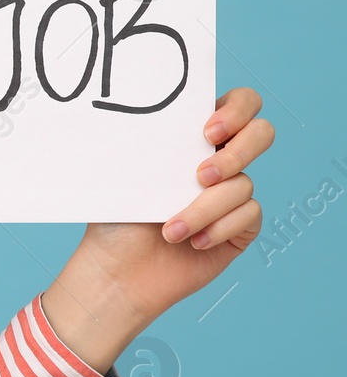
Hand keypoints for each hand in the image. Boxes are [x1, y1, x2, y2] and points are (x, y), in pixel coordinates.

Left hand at [42, 87, 273, 372]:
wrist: (116, 272)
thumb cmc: (115, 220)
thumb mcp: (128, 174)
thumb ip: (155, 143)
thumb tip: (151, 112)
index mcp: (191, 139)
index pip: (239, 104)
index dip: (237, 110)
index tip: (207, 132)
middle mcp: (219, 162)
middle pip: (261, 134)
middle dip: (237, 152)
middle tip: (201, 175)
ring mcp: (232, 195)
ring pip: (242, 185)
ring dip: (203, 209)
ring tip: (169, 230)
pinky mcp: (241, 227)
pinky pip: (249, 215)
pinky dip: (217, 228)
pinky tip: (191, 242)